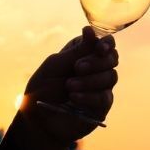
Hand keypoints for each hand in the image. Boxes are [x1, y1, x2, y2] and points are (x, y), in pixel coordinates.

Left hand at [10, 27, 118, 149]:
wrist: (38, 120)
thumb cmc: (43, 89)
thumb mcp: (56, 65)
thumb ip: (77, 50)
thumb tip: (91, 29)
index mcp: (84, 53)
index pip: (105, 43)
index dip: (106, 44)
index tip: (99, 48)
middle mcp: (96, 68)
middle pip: (112, 58)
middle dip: (96, 62)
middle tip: (77, 68)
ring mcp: (100, 87)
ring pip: (111, 77)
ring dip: (89, 80)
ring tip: (69, 86)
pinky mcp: (101, 106)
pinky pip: (105, 97)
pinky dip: (89, 96)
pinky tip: (74, 98)